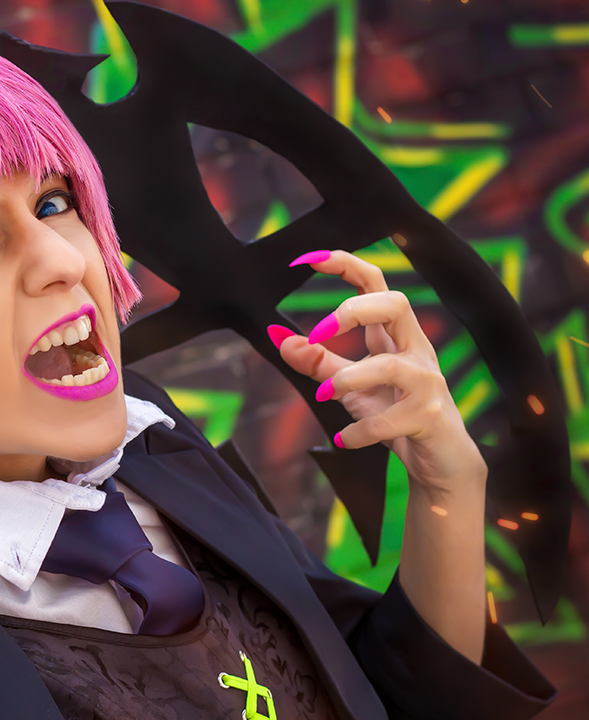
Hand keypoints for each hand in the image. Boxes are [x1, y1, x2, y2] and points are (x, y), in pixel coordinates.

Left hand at [270, 250, 486, 493]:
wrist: (440, 461)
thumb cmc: (395, 414)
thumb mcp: (350, 386)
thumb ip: (319, 363)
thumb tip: (279, 338)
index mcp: (394, 336)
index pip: (375, 285)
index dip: (345, 265)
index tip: (308, 259)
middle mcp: (414, 352)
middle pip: (397, 304)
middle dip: (355, 310)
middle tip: (318, 332)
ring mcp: (426, 384)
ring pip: (392, 366)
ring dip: (351, 378)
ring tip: (325, 395)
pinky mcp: (428, 418)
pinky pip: (392, 419)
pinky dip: (362, 430)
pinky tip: (344, 439)